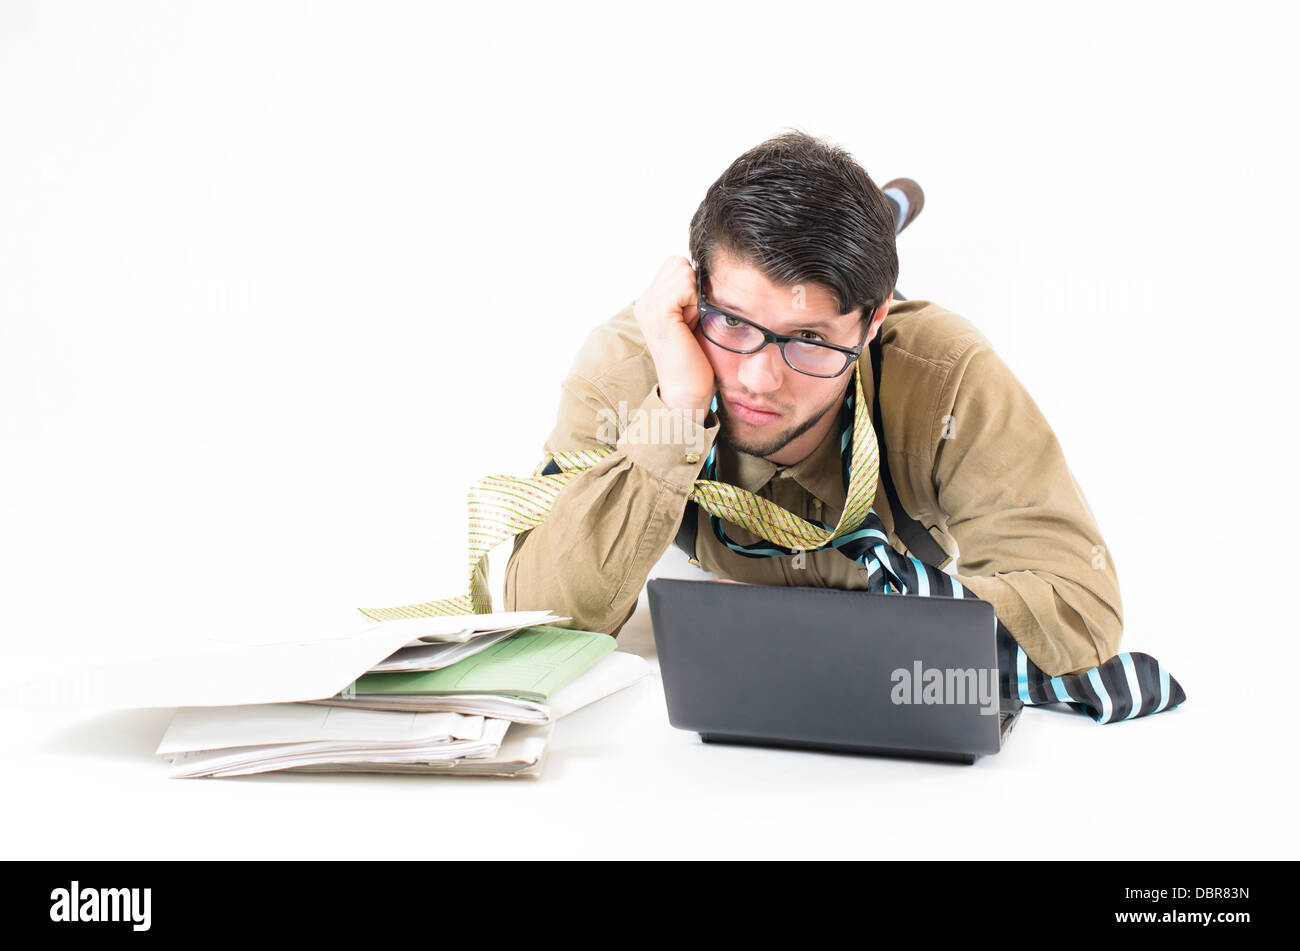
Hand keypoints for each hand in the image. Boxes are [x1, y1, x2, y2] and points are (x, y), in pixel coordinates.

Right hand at [633, 256, 715, 414]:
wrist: (687, 391)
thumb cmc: (695, 359)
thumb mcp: (690, 318)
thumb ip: (688, 294)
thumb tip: (704, 268)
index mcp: (649, 301)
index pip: (675, 264)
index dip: (691, 285)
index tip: (693, 315)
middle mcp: (644, 301)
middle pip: (678, 263)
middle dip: (693, 287)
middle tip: (693, 319)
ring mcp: (648, 305)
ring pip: (682, 270)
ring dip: (695, 295)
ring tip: (691, 323)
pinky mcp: (658, 312)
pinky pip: (685, 283)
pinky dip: (695, 301)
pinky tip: (690, 323)